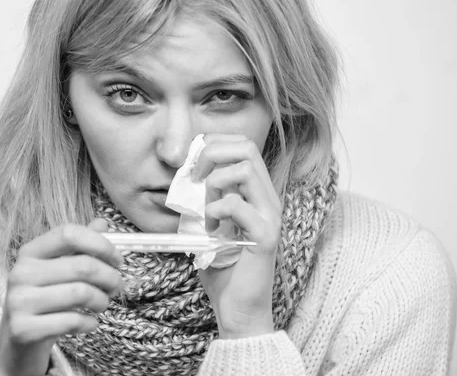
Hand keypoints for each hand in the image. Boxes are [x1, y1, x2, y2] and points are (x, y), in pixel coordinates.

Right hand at [0, 219, 122, 375]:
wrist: (19, 339)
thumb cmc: (47, 298)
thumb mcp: (59, 268)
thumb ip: (79, 246)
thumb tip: (102, 223)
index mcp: (30, 252)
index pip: (69, 233)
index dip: (100, 244)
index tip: (117, 259)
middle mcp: (21, 273)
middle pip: (82, 266)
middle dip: (110, 277)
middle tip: (116, 286)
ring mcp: (19, 301)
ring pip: (81, 293)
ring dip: (102, 300)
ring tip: (102, 304)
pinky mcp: (24, 329)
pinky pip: (72, 321)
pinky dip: (90, 322)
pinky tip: (89, 322)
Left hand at [193, 134, 281, 338]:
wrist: (239, 310)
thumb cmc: (224, 270)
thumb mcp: (209, 226)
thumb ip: (204, 201)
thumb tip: (186, 178)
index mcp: (257, 194)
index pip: (243, 146)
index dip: (214, 145)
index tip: (193, 165)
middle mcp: (268, 200)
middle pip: (246, 148)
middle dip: (211, 154)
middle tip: (195, 177)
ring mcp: (270, 217)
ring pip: (244, 170)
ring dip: (214, 184)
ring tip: (206, 210)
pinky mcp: (265, 237)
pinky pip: (237, 205)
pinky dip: (215, 211)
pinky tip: (211, 231)